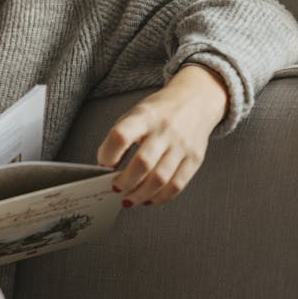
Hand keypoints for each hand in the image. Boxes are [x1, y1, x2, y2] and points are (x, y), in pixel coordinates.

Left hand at [96, 64, 228, 205]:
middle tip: (116, 187)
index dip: (108, 154)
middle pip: (143, 163)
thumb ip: (120, 138)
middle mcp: (165, 130)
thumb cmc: (160, 111)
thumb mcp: (135, 114)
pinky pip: (176, 185)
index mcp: (144, 116)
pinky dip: (159, 198)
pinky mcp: (195, 159)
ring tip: (129, 198)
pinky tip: (148, 198)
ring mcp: (182, 146)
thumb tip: (106, 167)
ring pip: (160, 179)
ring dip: (140, 195)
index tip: (103, 164)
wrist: (195, 100)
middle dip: (125, 182)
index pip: (121, 135)